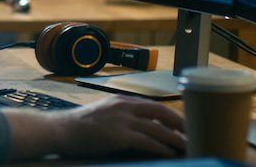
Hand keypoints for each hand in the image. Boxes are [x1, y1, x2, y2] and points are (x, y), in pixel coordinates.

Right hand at [6, 95, 184, 159]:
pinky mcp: (117, 135)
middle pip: (162, 112)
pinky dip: (161, 148)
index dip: (173, 116)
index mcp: (122, 100)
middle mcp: (124, 106)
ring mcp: (121, 120)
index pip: (155, 105)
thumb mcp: (103, 115)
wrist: (60, 130)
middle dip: (181, 125)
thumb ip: (123, 118)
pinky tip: (170, 154)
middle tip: (195, 135)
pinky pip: (146, 141)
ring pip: (158, 128)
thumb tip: (144, 131)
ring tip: (189, 148)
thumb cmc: (80, 127)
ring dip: (176, 139)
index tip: (185, 126)